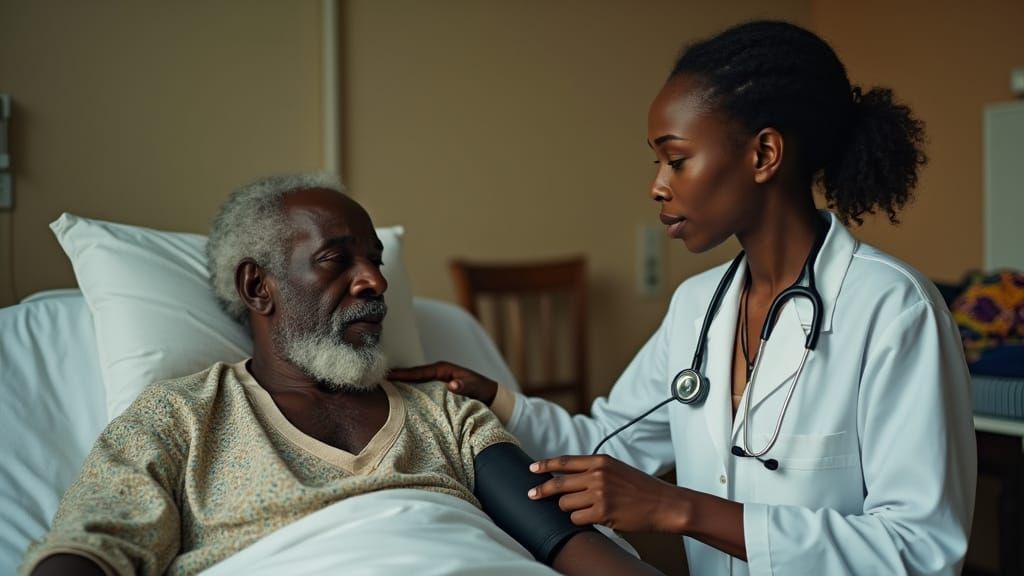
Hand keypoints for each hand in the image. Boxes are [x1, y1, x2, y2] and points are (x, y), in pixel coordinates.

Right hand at [387, 361, 498, 405]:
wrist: (490, 394)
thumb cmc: (482, 390)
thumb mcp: (475, 388)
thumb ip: (464, 387)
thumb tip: (452, 386)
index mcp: (443, 369)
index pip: (419, 372)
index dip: (403, 375)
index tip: (388, 377)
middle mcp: (437, 372)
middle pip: (412, 375)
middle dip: (396, 378)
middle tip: (376, 382)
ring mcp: (435, 380)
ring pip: (414, 382)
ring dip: (400, 385)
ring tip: (381, 390)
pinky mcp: (436, 388)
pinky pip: (419, 388)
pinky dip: (408, 390)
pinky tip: (398, 398)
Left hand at [527, 455, 687, 532]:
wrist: (664, 503)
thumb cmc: (641, 488)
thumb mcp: (617, 470)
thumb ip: (594, 470)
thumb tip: (568, 477)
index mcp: (600, 461)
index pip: (565, 462)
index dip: (545, 465)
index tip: (532, 469)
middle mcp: (598, 475)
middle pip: (558, 483)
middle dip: (542, 491)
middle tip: (532, 495)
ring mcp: (599, 493)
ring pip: (565, 504)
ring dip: (569, 509)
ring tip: (585, 510)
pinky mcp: (603, 513)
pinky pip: (577, 519)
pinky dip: (580, 521)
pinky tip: (593, 519)